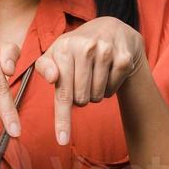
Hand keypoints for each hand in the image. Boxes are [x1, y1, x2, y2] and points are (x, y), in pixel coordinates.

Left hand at [35, 17, 145, 144]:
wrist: (111, 29)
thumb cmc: (77, 47)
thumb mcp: (57, 52)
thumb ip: (45, 66)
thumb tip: (52, 78)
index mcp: (64, 47)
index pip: (62, 92)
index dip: (62, 119)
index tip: (62, 140)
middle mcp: (85, 47)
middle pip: (81, 99)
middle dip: (80, 97)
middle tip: (82, 81)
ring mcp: (107, 51)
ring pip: (97, 97)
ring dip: (94, 93)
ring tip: (94, 75)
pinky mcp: (124, 58)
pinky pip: (112, 90)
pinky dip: (108, 88)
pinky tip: (107, 73)